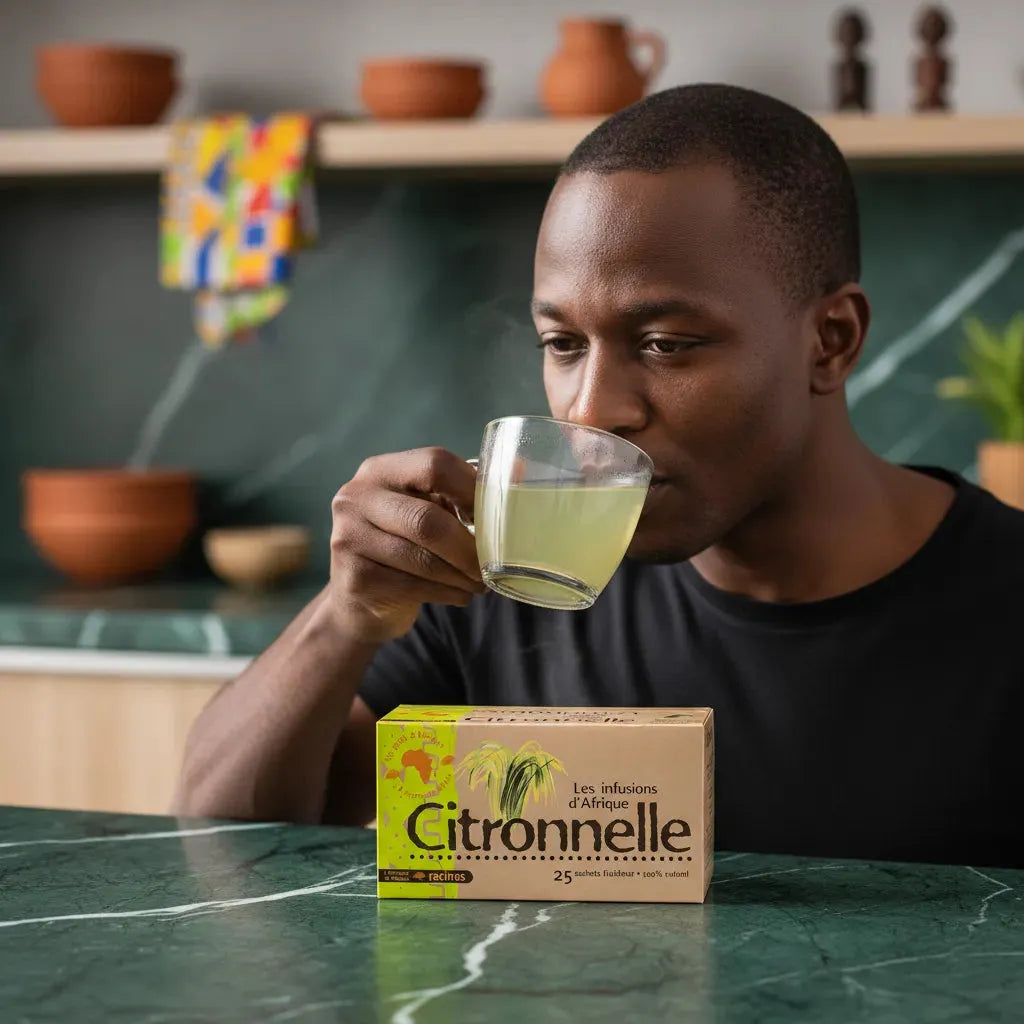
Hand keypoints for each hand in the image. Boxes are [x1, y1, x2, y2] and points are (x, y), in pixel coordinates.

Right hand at [327, 447, 484, 643]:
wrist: (359, 600)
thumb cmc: (405, 544)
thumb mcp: (428, 509)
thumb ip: (463, 491)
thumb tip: (522, 472)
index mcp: (379, 470)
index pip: (433, 464)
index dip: (472, 489)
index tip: (495, 515)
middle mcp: (355, 497)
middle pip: (427, 520)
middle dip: (468, 547)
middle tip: (491, 565)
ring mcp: (348, 538)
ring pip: (423, 559)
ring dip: (461, 576)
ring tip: (480, 583)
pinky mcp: (354, 578)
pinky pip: (413, 586)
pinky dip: (448, 593)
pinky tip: (459, 595)